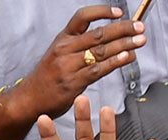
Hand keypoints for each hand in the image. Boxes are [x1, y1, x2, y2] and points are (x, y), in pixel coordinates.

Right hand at [14, 6, 143, 120]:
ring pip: (101, 51)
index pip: (83, 17)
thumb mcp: (58, 54)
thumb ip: (81, 45)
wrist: (28, 100)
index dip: (102, 12)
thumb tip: (111, 39)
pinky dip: (115, 62)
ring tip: (140, 41)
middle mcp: (64, 50)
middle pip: (98, 34)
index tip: (119, 13)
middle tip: (139, 28)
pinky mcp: (73, 82)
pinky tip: (127, 57)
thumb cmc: (46, 78)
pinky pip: (98, 69)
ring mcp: (68, 66)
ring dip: (125, 45)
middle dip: (123, 29)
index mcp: (62, 39)